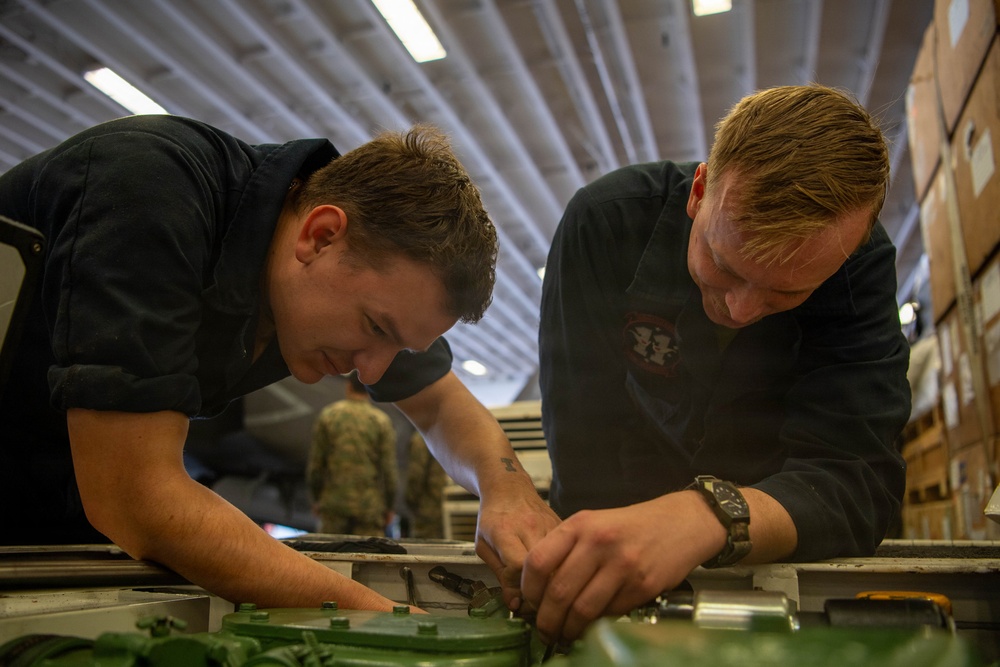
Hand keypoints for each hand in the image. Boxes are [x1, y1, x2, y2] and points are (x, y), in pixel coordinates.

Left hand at [474, 487, 560, 612]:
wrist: (509, 487)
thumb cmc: (493, 517)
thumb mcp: (483, 546)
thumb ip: (499, 575)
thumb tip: (514, 604)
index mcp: (505, 530)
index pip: (518, 566)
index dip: (518, 587)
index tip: (517, 599)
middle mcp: (530, 526)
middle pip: (543, 568)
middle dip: (539, 593)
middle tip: (532, 605)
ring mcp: (550, 525)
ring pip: (559, 563)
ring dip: (553, 584)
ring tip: (543, 594)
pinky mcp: (563, 527)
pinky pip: (566, 554)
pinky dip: (561, 570)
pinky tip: (553, 578)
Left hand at [520, 491, 724, 643]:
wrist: (680, 523)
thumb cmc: (632, 526)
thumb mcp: (594, 523)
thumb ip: (566, 548)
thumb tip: (539, 586)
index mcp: (581, 525)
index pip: (538, 562)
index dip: (528, 589)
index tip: (529, 602)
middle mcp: (599, 543)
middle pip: (558, 592)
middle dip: (546, 620)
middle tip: (544, 629)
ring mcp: (622, 565)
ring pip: (582, 610)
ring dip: (569, 629)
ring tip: (564, 634)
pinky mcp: (642, 585)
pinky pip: (609, 613)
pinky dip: (596, 624)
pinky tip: (591, 625)